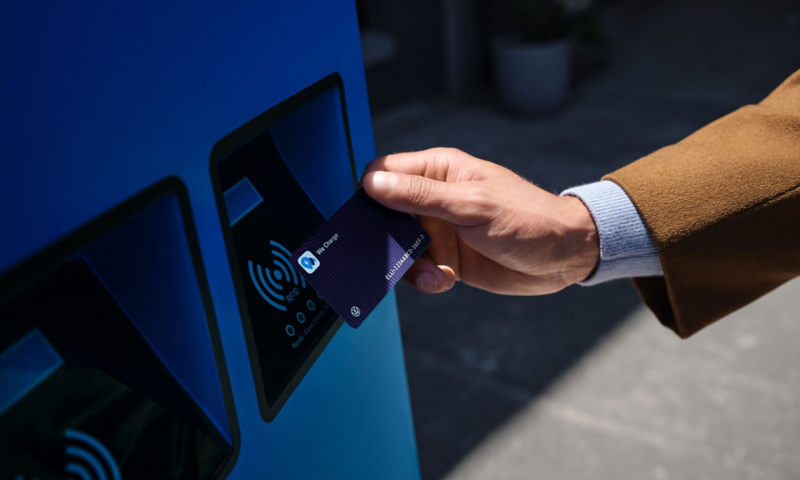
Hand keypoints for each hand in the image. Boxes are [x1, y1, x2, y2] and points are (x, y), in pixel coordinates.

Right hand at [362, 148, 599, 294]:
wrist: (565, 257)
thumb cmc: (528, 219)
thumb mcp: (472, 206)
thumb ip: (421, 197)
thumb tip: (373, 184)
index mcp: (438, 171)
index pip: (385, 172)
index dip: (370, 193)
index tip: (364, 219)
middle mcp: (434, 198)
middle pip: (385, 213)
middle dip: (384, 237)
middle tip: (389, 254)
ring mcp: (439, 228)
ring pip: (399, 245)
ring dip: (408, 263)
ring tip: (432, 273)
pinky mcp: (446, 257)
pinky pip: (418, 268)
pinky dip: (424, 278)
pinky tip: (445, 281)